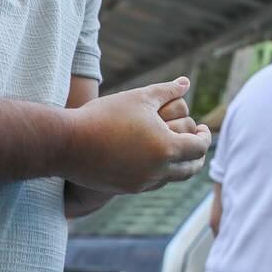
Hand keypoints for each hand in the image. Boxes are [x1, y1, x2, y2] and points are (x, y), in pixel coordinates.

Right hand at [62, 78, 211, 193]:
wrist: (66, 143)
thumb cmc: (103, 115)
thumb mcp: (138, 98)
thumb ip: (166, 91)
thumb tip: (185, 82)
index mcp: (166, 148)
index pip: (200, 147)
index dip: (206, 136)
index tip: (203, 128)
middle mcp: (158, 171)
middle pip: (192, 168)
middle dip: (198, 155)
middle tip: (196, 141)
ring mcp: (142, 183)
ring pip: (173, 178)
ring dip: (181, 165)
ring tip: (177, 149)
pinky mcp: (126, 189)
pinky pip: (153, 183)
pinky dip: (161, 172)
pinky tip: (155, 158)